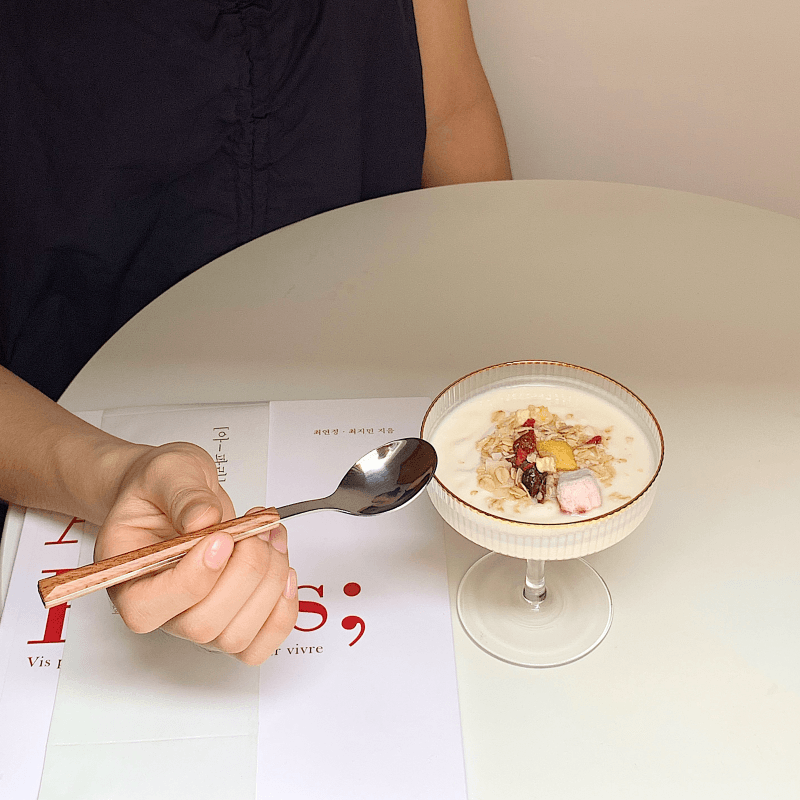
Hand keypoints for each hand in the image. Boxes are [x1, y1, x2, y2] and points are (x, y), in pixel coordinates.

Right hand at [93, 442, 297, 663]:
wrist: (176, 491)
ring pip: (237, 636)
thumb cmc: (162, 487)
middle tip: (254, 528)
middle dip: (244, 573)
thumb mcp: (168, 471)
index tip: (223, 537)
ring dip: (269, 583)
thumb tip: (204, 519)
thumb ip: (184, 494)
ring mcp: (198, 618)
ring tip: (269, 534)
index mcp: (127, 577)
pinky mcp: (231, 618)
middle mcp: (161, 609)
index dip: (194, 579)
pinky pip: (260, 642)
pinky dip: (283, 610)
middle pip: (202, 625)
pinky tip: (284, 569)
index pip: (148, 610)